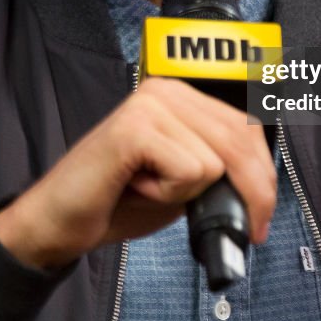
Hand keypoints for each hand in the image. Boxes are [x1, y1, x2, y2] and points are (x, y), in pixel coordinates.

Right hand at [0, 76, 275, 269]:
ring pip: (216, 161)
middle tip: (250, 231)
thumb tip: (261, 184)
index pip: (246, 126)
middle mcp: (165, 89)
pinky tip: (136, 186)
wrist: (58, 221)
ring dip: (190, 194)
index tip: (262, 212)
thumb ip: (218, 170)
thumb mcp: (183, 182)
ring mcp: (148, 105)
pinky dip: (169, 194)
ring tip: (151, 189)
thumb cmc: (116, 200)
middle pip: (240, 140)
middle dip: (254, 193)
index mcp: (179, 95)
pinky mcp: (134, 128)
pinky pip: (189, 171)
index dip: (263, 173)